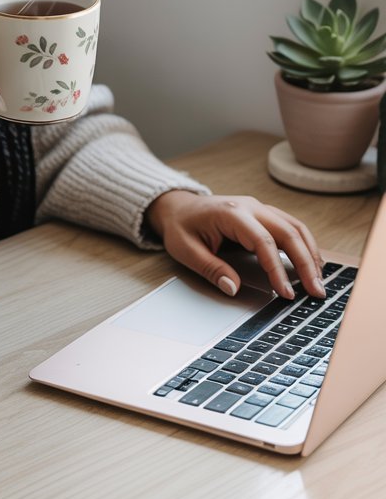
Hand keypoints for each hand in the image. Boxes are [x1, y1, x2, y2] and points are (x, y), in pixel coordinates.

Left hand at [144, 189, 325, 299]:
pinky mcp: (263, 213)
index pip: (263, 242)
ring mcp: (259, 207)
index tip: (286, 293)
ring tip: (319, 281)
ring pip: (295, 227)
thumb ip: (211, 269)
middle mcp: (251, 206)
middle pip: (288, 232)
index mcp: (231, 213)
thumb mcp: (185, 250)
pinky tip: (312, 263)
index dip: (277, 269)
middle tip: (316, 291)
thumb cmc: (181, 226)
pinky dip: (304, 244)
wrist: (178, 205)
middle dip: (306, 263)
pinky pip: (290, 226)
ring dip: (311, 253)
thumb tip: (234, 289)